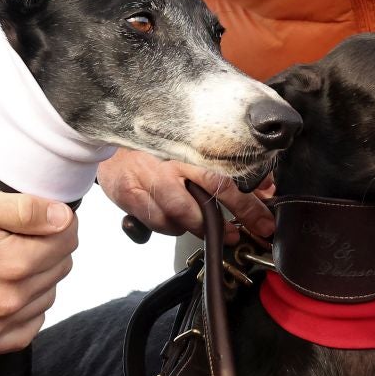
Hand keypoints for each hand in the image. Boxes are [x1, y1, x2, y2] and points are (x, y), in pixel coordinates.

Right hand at [0, 186, 77, 353]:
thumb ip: (22, 210)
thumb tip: (63, 218)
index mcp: (13, 262)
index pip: (67, 241)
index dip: (62, 223)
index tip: (48, 216)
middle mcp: (8, 300)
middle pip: (59, 270)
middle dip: (51, 248)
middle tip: (27, 235)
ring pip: (46, 299)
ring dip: (40, 279)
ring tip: (13, 261)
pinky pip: (24, 333)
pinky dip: (27, 313)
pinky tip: (12, 295)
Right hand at [98, 148, 274, 239]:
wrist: (109, 141)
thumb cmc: (154, 145)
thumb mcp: (190, 146)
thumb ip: (226, 166)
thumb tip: (266, 186)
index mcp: (190, 146)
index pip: (228, 174)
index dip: (250, 201)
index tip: (265, 219)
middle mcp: (171, 161)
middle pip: (211, 192)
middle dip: (234, 218)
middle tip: (242, 234)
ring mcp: (148, 179)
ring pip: (182, 216)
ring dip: (197, 226)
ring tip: (205, 227)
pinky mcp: (129, 195)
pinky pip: (157, 223)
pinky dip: (169, 226)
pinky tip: (172, 219)